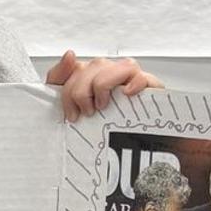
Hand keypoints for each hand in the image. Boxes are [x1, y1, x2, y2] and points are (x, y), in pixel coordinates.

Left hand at [44, 50, 161, 122]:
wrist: (127, 156)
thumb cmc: (97, 132)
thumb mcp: (69, 109)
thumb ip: (59, 78)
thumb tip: (70, 54)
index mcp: (93, 78)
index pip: (77, 68)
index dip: (69, 89)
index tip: (71, 113)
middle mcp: (112, 76)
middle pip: (96, 66)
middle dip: (82, 92)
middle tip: (86, 113)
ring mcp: (132, 81)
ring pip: (120, 66)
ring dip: (103, 86)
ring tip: (102, 107)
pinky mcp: (151, 90)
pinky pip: (144, 77)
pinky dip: (134, 84)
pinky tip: (126, 95)